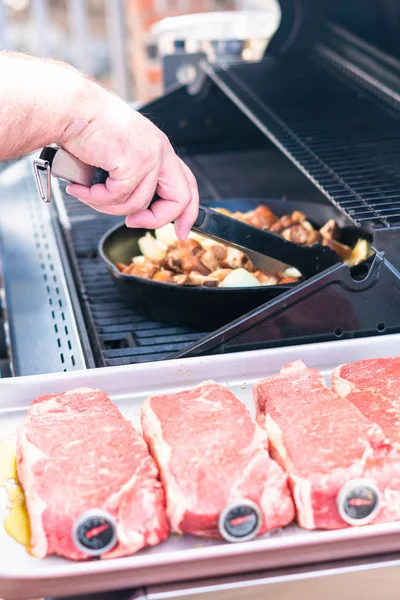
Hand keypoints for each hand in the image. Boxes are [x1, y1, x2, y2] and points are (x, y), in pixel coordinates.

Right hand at [62, 90, 198, 239]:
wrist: (69, 108)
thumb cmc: (86, 127)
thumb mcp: (120, 153)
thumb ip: (133, 177)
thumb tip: (133, 210)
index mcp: (159, 148)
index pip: (187, 185)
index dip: (187, 212)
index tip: (180, 231)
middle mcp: (160, 150)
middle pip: (179, 199)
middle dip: (157, 220)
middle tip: (132, 224)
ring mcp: (150, 156)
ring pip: (137, 204)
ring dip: (107, 206)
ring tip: (87, 193)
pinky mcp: (133, 162)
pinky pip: (117, 197)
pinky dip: (95, 198)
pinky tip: (81, 187)